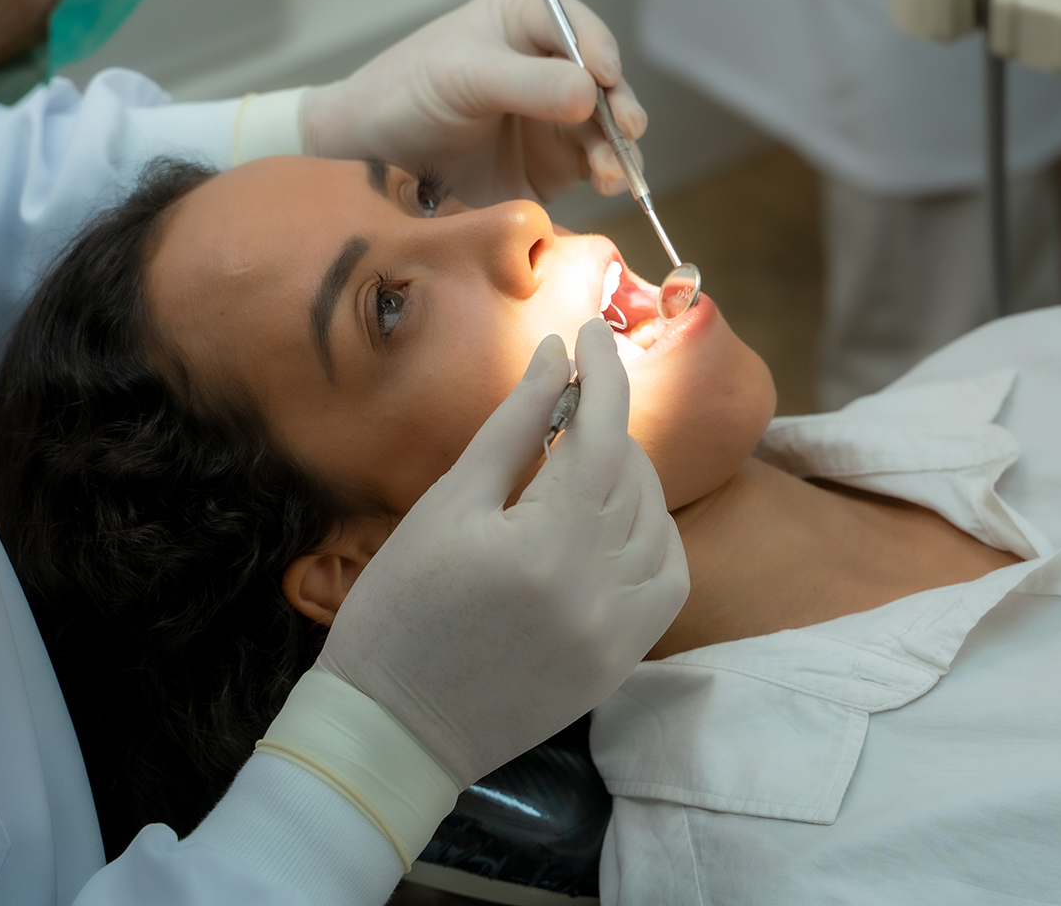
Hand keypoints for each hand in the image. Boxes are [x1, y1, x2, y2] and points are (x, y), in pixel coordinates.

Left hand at [299, 0, 648, 206]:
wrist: (370, 160)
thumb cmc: (404, 95)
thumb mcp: (462, 77)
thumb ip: (527, 83)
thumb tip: (593, 93)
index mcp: (523, 22)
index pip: (575, 27)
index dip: (597, 49)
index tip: (603, 75)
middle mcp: (547, 66)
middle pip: (604, 80)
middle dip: (618, 104)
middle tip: (624, 128)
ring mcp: (554, 117)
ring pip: (608, 126)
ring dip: (617, 146)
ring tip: (611, 169)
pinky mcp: (555, 164)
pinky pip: (597, 165)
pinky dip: (611, 173)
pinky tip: (610, 181)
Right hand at [316, 318, 686, 787]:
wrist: (393, 729)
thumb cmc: (398, 609)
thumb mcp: (446, 506)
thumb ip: (512, 427)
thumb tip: (554, 358)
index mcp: (545, 546)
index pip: (602, 434)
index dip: (602, 371)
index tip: (588, 330)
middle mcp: (598, 591)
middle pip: (632, 475)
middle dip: (601, 427)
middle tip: (560, 408)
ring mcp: (619, 633)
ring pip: (657, 522)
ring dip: (627, 480)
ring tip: (574, 468)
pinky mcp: (623, 661)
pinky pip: (667, 578)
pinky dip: (649, 537)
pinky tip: (607, 523)